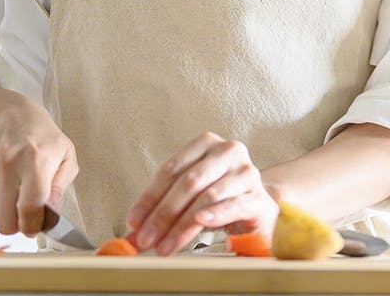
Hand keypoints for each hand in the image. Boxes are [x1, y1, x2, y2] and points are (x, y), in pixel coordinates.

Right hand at [0, 94, 78, 237]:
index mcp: (36, 159)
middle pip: (5, 219)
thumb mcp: (66, 157)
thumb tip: (49, 218)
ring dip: (5, 210)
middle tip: (26, 213)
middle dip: (17, 224)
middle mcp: (7, 161)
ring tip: (16, 191)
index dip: (32, 226)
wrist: (11, 115)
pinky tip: (3, 184)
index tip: (35, 228)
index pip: (30, 207)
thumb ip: (60, 189)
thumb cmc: (44, 140)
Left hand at [124, 131, 279, 254]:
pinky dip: (216, 214)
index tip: (133, 222)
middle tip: (145, 239)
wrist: (258, 207)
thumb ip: (160, 212)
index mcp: (206, 143)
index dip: (149, 197)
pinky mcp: (258, 196)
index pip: (170, 169)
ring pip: (207, 196)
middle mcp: (228, 151)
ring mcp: (246, 172)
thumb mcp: (187, 198)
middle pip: (188, 182)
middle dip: (162, 214)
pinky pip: (234, 205)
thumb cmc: (219, 198)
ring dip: (181, 224)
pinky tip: (201, 222)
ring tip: (164, 245)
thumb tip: (130, 237)